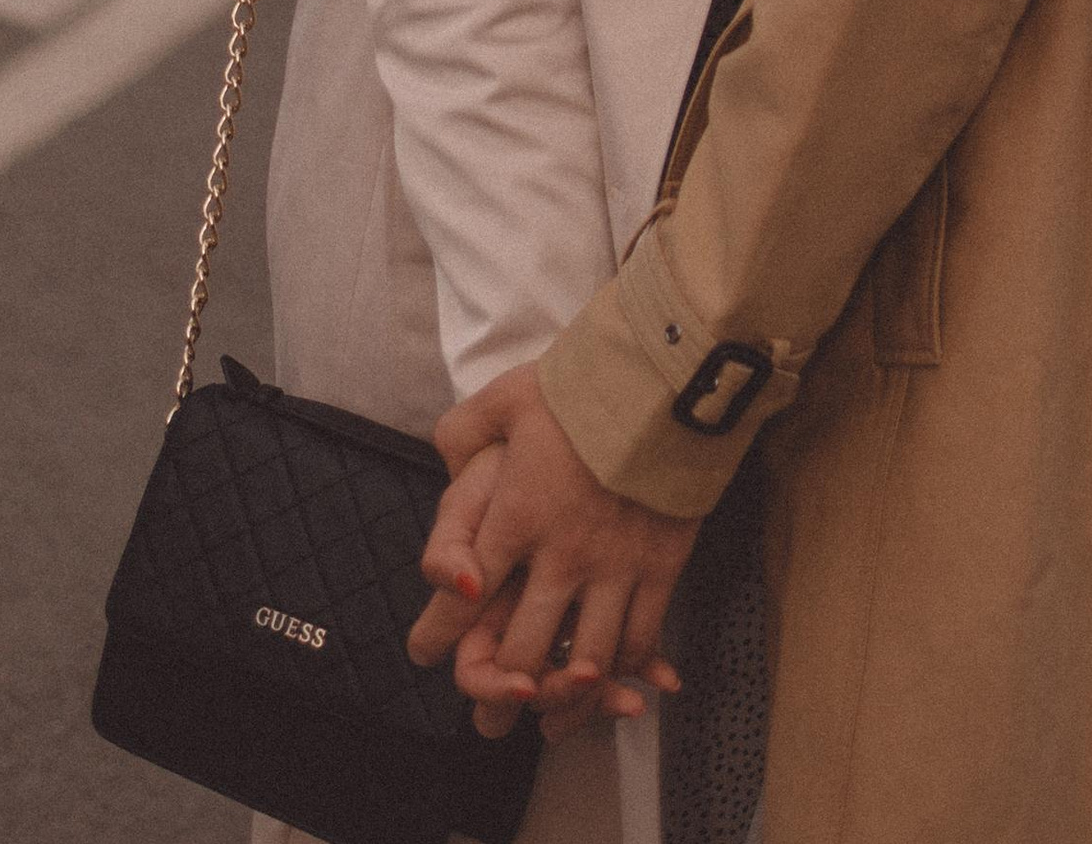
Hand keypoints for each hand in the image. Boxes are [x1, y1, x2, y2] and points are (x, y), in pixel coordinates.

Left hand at [408, 365, 692, 744]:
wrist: (666, 376)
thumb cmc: (582, 383)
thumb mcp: (506, 395)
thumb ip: (464, 432)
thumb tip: (446, 462)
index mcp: (515, 516)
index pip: (462, 597)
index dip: (437, 634)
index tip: (425, 651)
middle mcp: (560, 554)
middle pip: (523, 651)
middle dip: (497, 694)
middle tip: (488, 716)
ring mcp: (615, 566)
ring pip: (585, 661)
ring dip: (564, 698)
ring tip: (549, 717)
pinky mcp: (662, 565)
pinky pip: (640, 637)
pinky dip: (623, 667)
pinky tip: (611, 674)